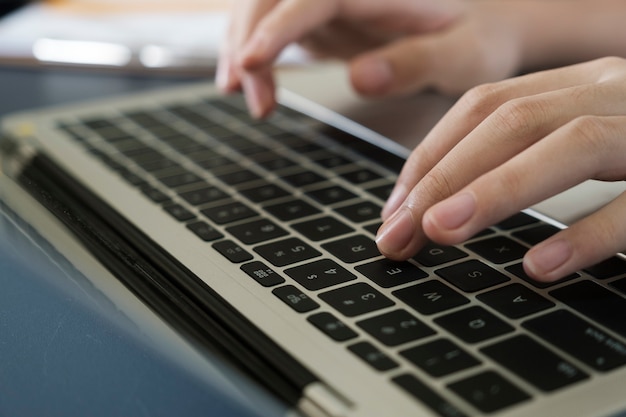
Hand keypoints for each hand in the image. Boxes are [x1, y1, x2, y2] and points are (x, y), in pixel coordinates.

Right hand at [217, 0, 528, 117]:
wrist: (480, 27)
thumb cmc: (476, 38)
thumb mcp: (463, 55)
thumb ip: (417, 63)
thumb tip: (361, 77)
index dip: (277, 28)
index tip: (253, 63)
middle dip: (250, 44)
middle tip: (254, 101)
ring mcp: (328, 1)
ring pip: (262, 10)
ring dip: (244, 51)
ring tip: (246, 99)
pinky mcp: (320, 19)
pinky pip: (273, 28)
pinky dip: (255, 55)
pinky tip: (249, 85)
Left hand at [376, 57, 625, 281]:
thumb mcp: (588, 138)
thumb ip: (528, 155)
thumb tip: (441, 206)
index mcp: (582, 81)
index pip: (485, 106)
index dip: (430, 155)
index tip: (394, 208)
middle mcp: (616, 90)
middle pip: (512, 120)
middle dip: (443, 175)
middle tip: (398, 232)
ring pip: (572, 145)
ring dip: (497, 190)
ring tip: (441, 232)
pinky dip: (589, 232)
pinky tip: (539, 264)